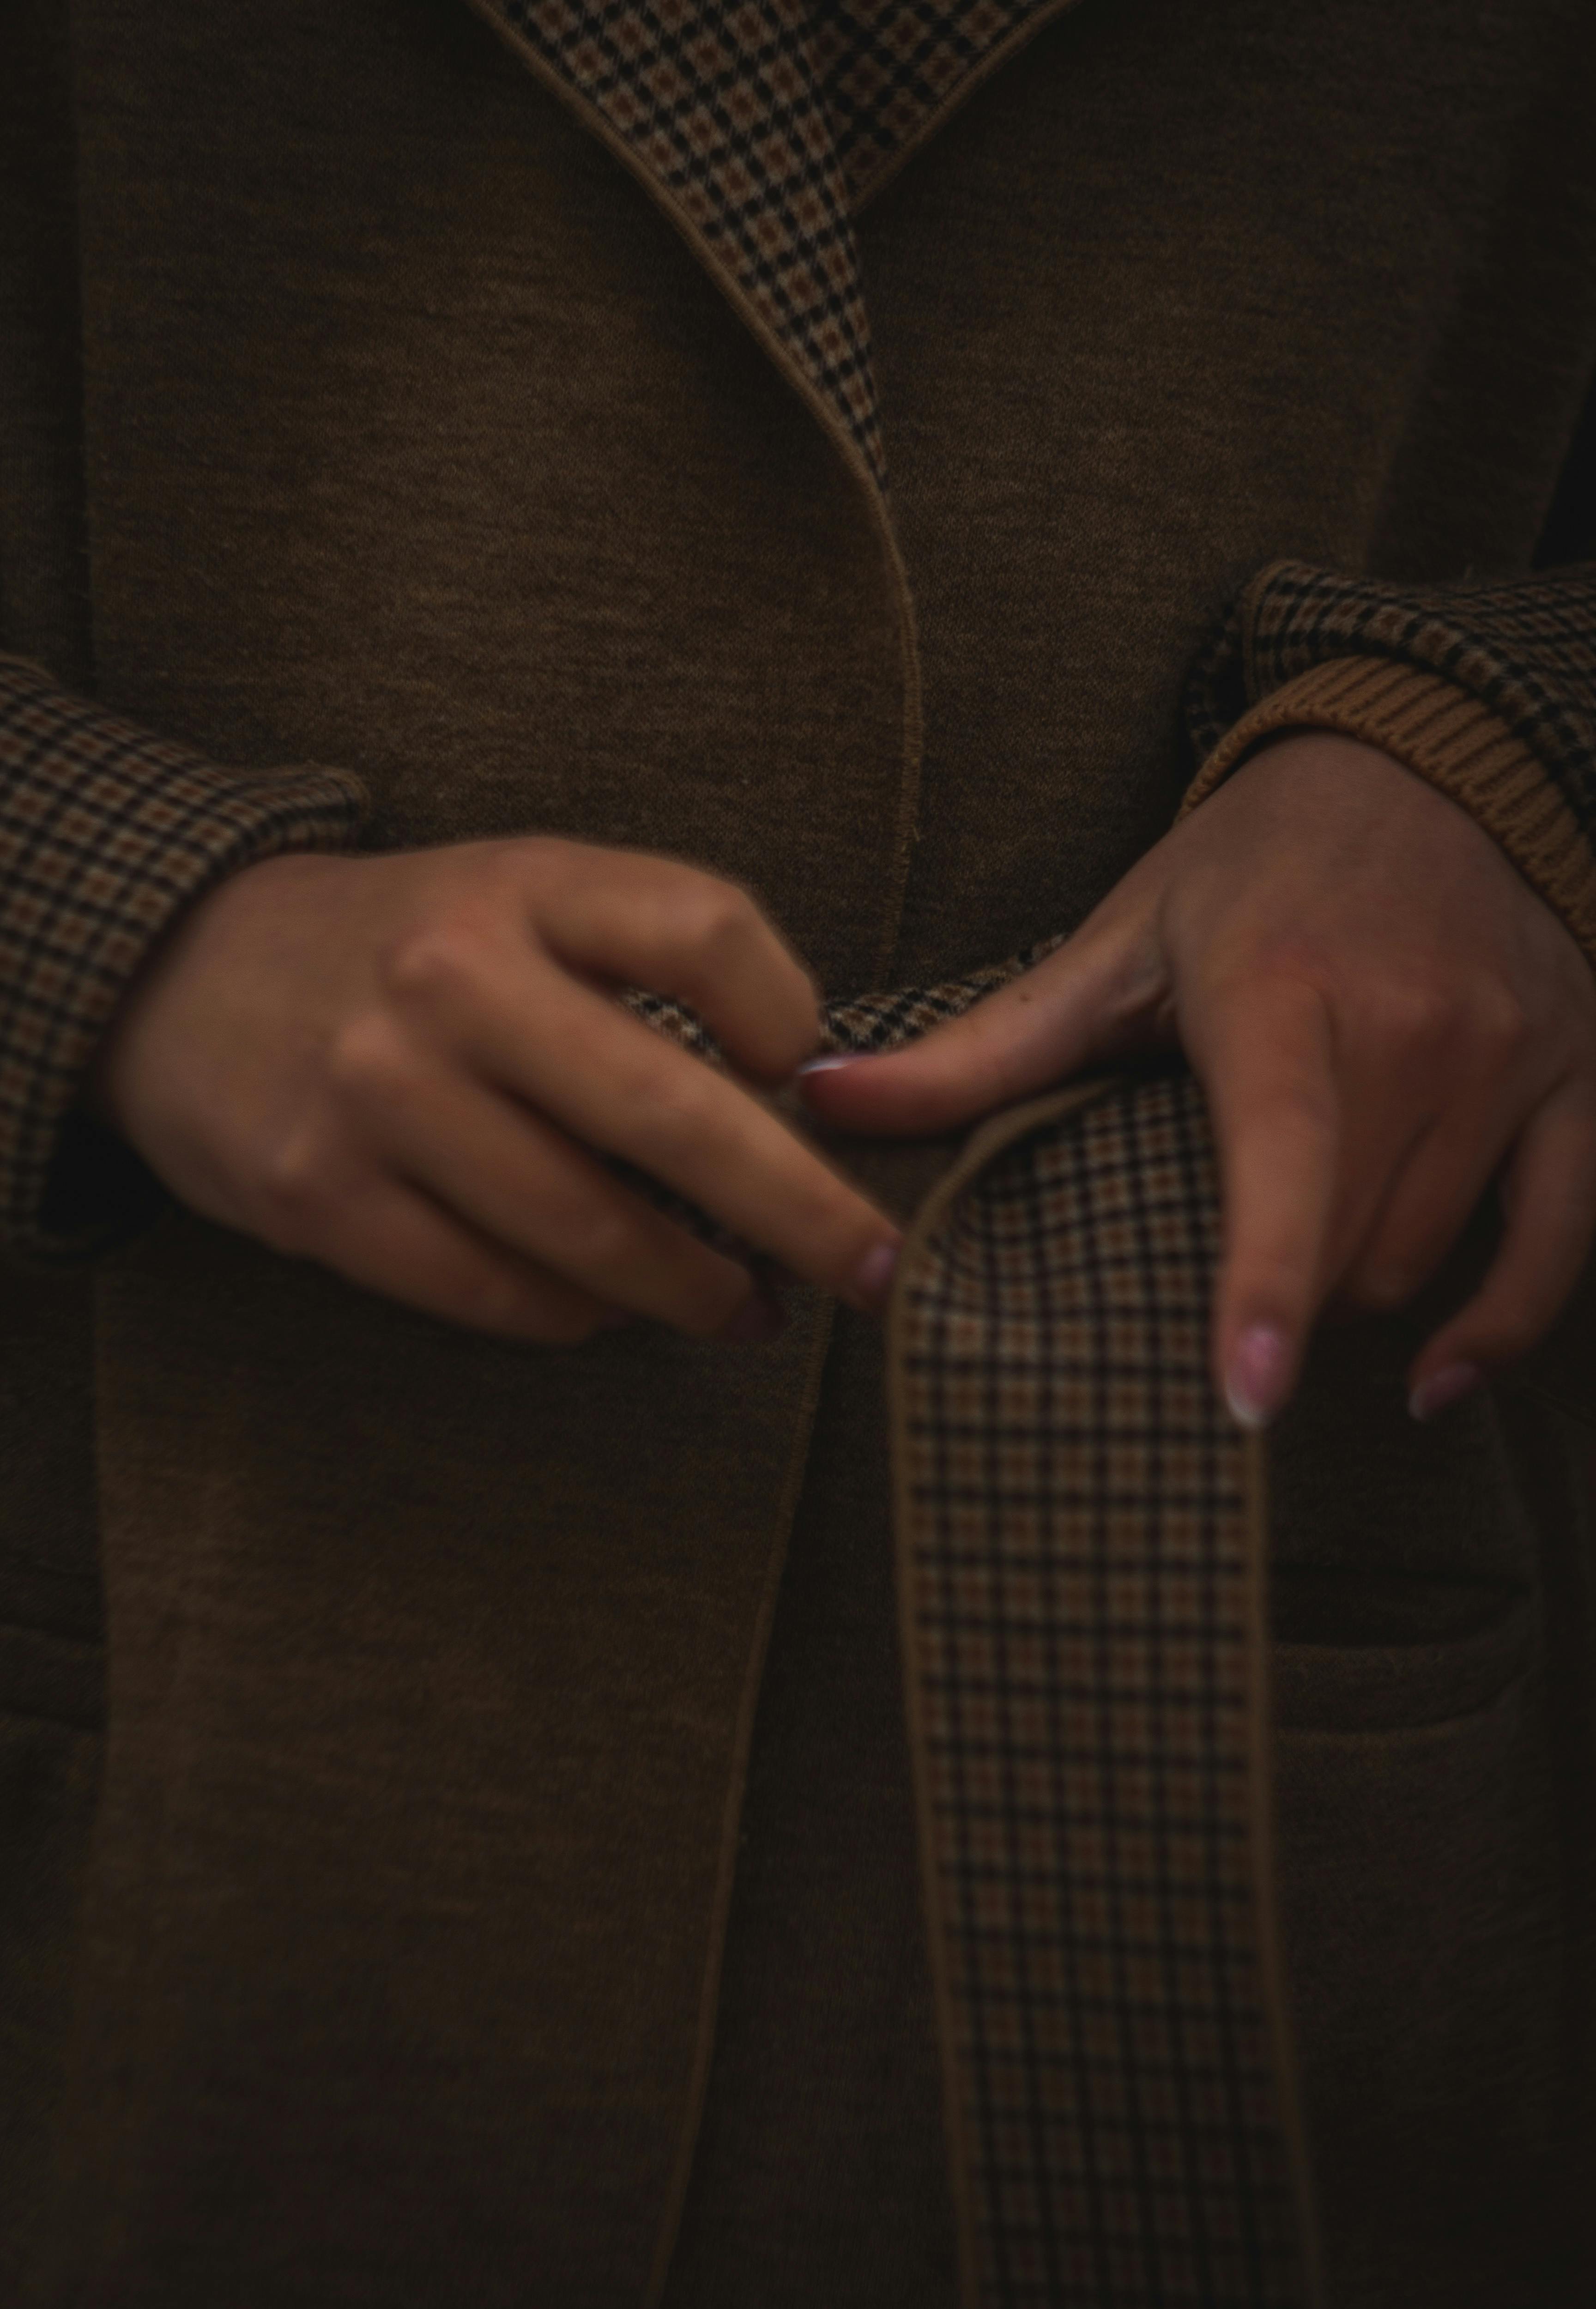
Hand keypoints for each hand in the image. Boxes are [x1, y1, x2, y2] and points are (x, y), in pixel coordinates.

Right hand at [92, 836, 899, 1342]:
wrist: (180, 974)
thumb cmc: (404, 950)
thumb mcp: (520, 895)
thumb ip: (651, 960)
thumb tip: (801, 1098)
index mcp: (517, 884)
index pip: (709, 932)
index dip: (792, 1016)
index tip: (815, 1079)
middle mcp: (447, 981)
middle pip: (676, 1116)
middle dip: (804, 1214)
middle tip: (880, 1272)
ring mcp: (375, 1095)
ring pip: (589, 1233)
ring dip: (694, 1290)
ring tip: (745, 1308)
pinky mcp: (317, 1197)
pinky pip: (494, 1293)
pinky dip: (578, 1317)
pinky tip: (611, 1310)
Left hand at [801, 734, 1595, 1424]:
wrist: (1424, 763)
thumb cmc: (1251, 870)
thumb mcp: (1113, 949)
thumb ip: (977, 1051)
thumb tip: (816, 1100)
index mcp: (1284, 999)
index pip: (1282, 1165)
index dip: (1263, 1287)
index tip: (1244, 1396)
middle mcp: (1414, 1029)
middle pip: (1340, 1248)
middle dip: (1267, 1288)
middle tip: (1208, 1252)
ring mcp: (1509, 1057)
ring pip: (1421, 1255)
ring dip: (1350, 1286)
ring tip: (1295, 1246)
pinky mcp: (1579, 1073)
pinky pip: (1560, 1241)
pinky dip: (1502, 1321)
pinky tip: (1439, 1380)